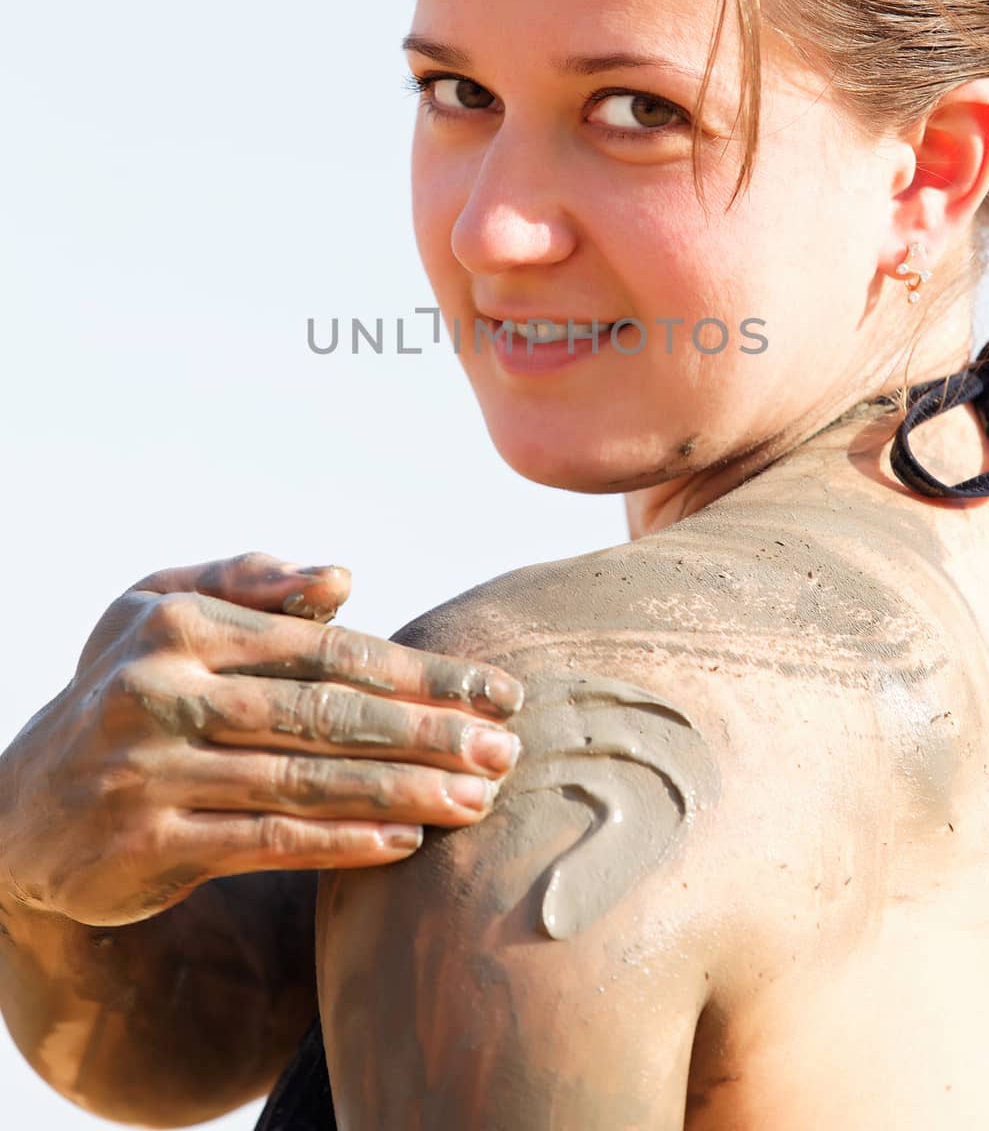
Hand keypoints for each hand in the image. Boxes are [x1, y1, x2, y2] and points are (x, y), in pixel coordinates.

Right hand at [0, 551, 523, 925]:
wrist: (19, 808)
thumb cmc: (122, 688)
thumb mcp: (159, 611)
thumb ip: (251, 584)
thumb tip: (343, 577)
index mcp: (180, 624)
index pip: (327, 648)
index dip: (419, 672)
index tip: (497, 693)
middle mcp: (163, 690)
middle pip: (325, 714)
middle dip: (428, 735)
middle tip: (507, 752)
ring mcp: (152, 769)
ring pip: (304, 781)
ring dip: (402, 792)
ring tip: (477, 801)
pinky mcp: (148, 843)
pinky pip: (265, 842)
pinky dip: (339, 843)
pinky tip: (405, 843)